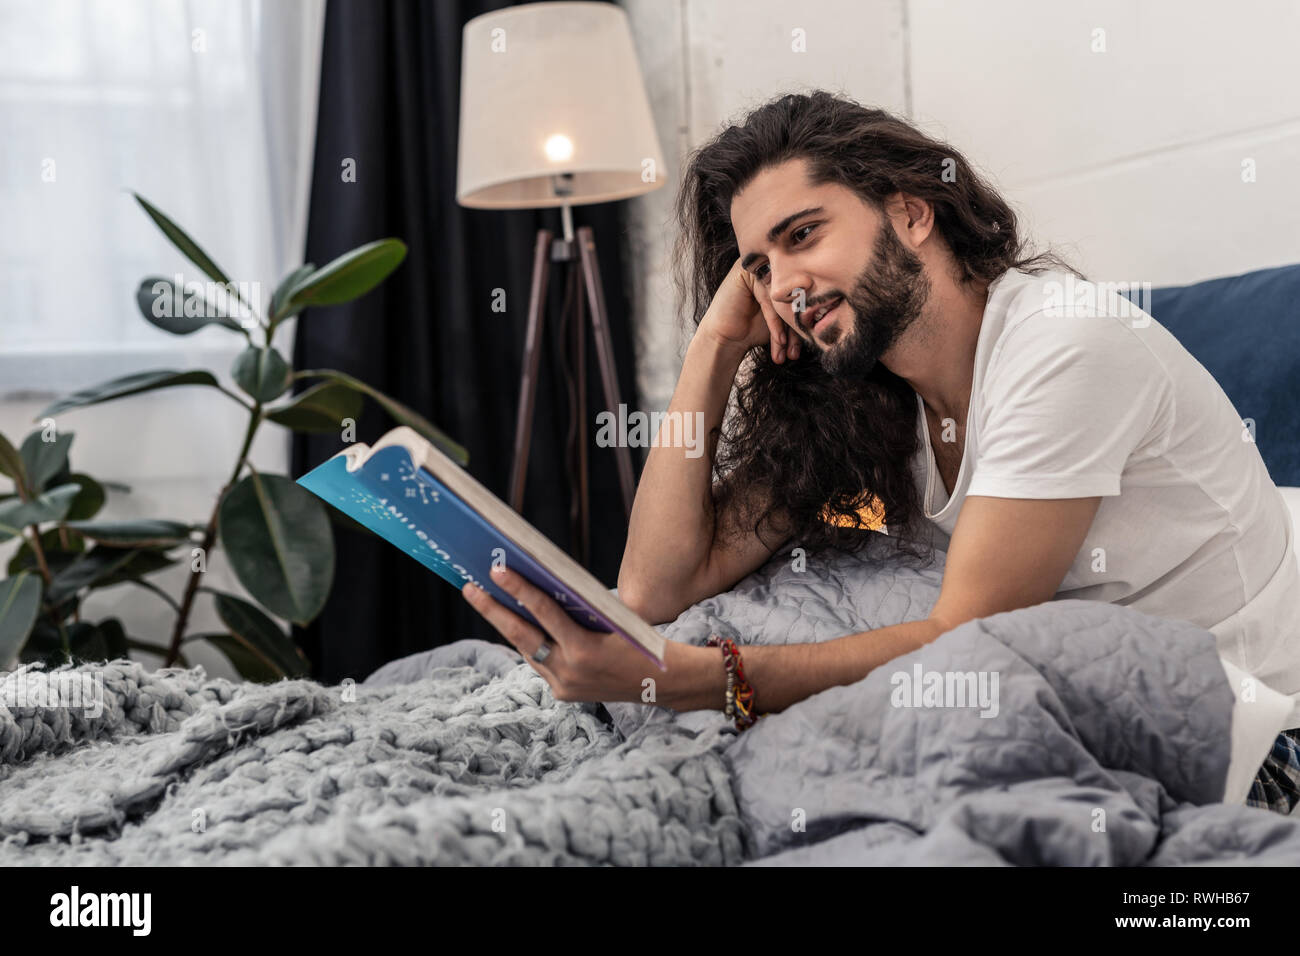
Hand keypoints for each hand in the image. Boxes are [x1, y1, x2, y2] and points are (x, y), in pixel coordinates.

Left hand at [461, 566, 655, 703]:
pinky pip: (539, 662)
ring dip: (506, 625)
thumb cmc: (642, 641)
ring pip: (526, 650)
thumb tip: (543, 586)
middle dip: (492, 609)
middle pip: (521, 636)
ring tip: (485, 600)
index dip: (518, 589)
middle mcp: (569, 672)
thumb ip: (580, 609)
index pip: (544, 613)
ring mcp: (564, 686)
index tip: (495, 570)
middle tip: (470, 586)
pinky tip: (515, 622)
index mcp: (585, 650)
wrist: (663, 684)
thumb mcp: (614, 619)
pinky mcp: (563, 694)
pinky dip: (529, 642)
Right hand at [697, 256, 800, 362]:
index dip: (802, 324)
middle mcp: (768, 267)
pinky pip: (768, 298)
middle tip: (795, 354)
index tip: (804, 348)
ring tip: (787, 352)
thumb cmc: (751, 331)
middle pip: (791, 297)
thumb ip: (799, 313)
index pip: (798, 297)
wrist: (723, 339)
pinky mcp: (744, 272)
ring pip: (781, 299)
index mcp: (780, 275)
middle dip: (795, 330)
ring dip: (786, 330)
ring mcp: (756, 267)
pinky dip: (775, 323)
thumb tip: (827, 317)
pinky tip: (779, 341)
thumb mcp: (782, 322)